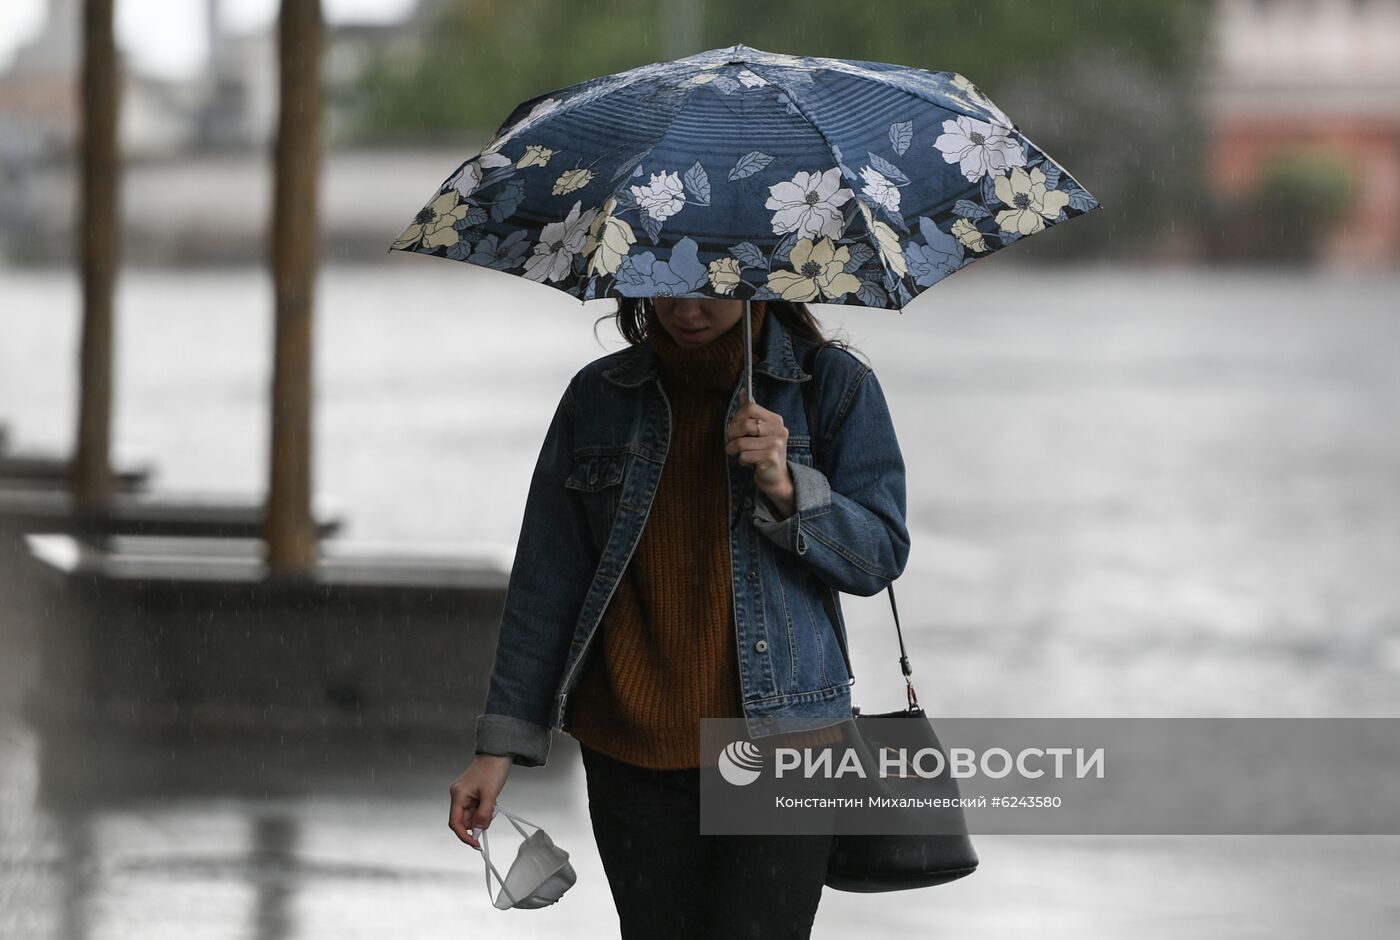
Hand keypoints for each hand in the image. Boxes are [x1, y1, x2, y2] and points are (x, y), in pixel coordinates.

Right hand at [449, 754, 512, 850]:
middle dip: (478, 823)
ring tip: (492, 804)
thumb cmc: (493, 768)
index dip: (465, 836)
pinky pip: (476, 809)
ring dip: (483, 816)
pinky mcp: (472, 793)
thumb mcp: (490, 794)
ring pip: (471, 816)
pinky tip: (492, 802)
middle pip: (464, 820)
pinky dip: (484, 810)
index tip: (476, 843)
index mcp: (458, 795)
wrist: (499, 753)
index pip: (455, 823)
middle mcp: (459, 795)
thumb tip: (479, 831)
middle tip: (490, 816)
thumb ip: (484, 814)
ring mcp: (465, 795)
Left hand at [725, 389, 794, 517]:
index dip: (736, 417)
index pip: (750, 407)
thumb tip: (743, 392)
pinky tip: (749, 463)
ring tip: (739, 454)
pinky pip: (744, 455)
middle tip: (732, 444)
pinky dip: (741, 461)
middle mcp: (779, 430)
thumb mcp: (759, 432)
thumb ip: (751, 413)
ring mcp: (776, 444)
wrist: (776, 479)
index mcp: (776, 420)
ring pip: (741, 442)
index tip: (735, 428)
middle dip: (731, 435)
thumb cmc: (763, 453)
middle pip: (744, 424)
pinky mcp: (771, 458)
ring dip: (734, 450)